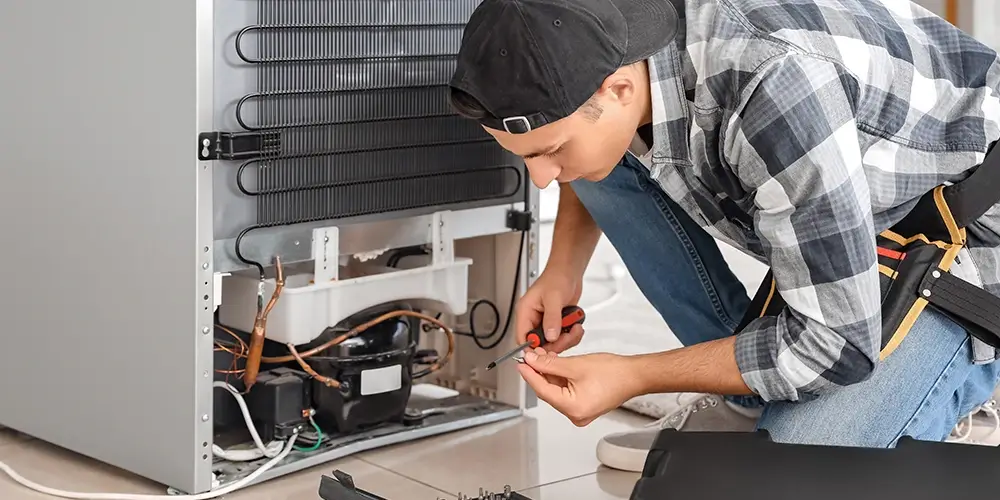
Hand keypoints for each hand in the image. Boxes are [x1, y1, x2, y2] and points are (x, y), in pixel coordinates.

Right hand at [516, 269, 584, 353]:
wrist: (570, 272)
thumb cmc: (557, 277)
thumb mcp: (554, 297)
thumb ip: (552, 318)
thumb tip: (550, 337)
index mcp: (526, 312)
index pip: (522, 338)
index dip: (533, 348)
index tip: (548, 349)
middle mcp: (534, 319)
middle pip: (540, 344)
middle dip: (556, 343)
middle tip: (566, 336)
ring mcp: (546, 322)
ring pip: (553, 343)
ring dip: (567, 339)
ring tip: (574, 327)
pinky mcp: (557, 324)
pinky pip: (563, 338)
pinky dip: (572, 335)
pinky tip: (576, 326)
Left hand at [517, 348, 642, 426]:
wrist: (635, 375)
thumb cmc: (614, 373)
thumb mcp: (575, 365)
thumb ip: (550, 364)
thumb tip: (532, 361)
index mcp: (573, 409)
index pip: (542, 390)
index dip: (529, 374)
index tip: (520, 362)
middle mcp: (575, 415)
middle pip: (548, 391)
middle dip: (539, 372)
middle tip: (531, 355)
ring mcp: (580, 411)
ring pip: (556, 390)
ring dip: (549, 373)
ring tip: (544, 356)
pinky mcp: (584, 405)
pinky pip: (565, 391)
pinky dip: (560, 377)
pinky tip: (556, 364)